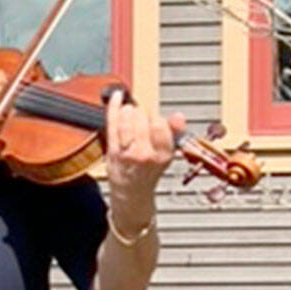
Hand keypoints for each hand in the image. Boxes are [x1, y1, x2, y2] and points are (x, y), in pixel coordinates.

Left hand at [104, 91, 184, 237]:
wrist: (131, 194)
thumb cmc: (149, 171)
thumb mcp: (168, 154)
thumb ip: (175, 133)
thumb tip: (179, 116)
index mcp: (162, 154)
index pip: (160, 125)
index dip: (156, 119)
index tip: (153, 122)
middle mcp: (144, 154)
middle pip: (142, 119)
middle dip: (142, 114)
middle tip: (141, 119)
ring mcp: (126, 152)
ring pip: (127, 120)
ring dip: (129, 111)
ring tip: (131, 113)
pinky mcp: (111, 150)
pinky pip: (112, 123)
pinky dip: (113, 107)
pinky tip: (116, 96)